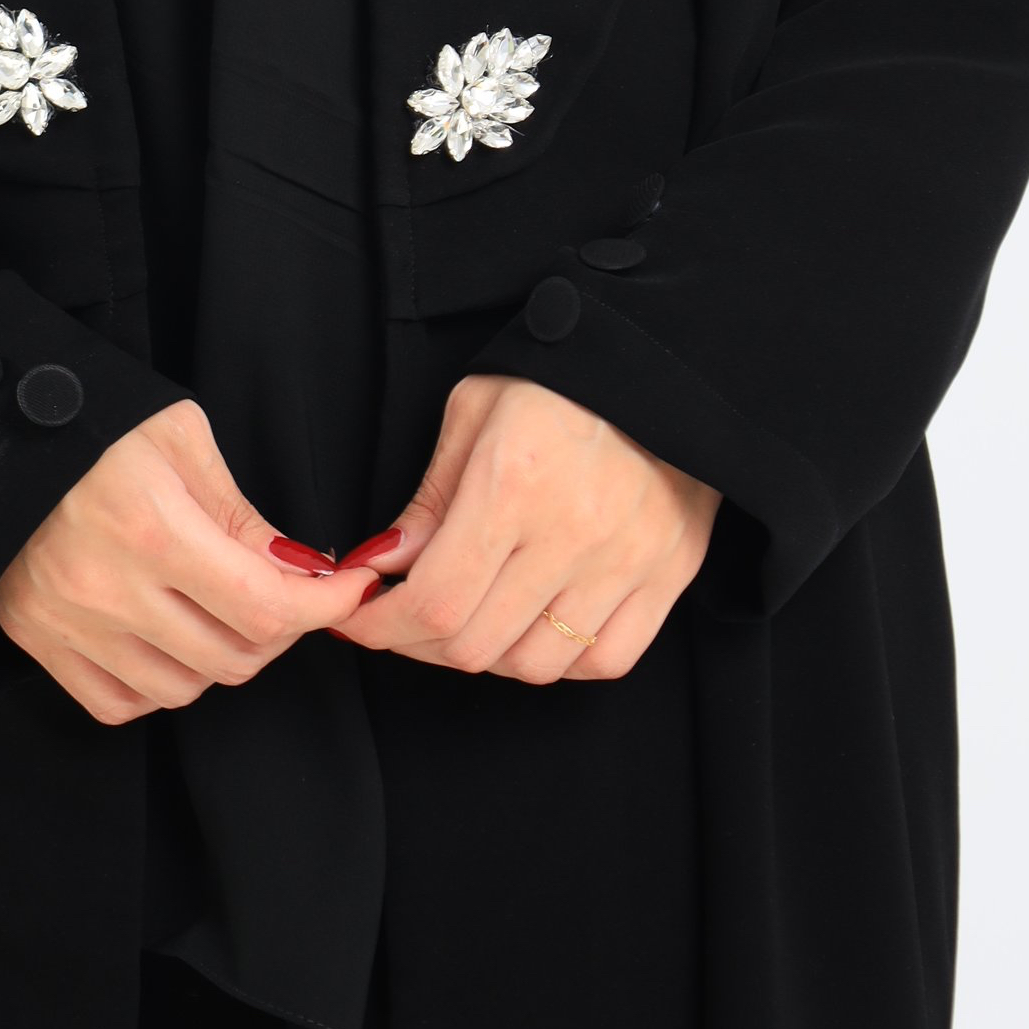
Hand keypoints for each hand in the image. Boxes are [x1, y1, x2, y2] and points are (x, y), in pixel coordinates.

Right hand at [0, 400, 376, 724]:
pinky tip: (166, 640)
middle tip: (285, 592)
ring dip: (221, 657)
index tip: (347, 589)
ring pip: (184, 689)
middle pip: (233, 656)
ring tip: (221, 610)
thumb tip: (299, 570)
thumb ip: (240, 513)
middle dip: (280, 628)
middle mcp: (110, 590)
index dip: (324, 606)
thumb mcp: (178, 437)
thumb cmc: (94, 423)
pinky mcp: (39, 641)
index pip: (266, 605)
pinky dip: (158, 683)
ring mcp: (69, 624)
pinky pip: (120, 703)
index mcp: (152, 528)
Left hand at [342, 374, 718, 682]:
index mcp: (511, 484)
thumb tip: (385, 567)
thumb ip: (429, 500)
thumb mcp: (474, 412)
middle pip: (477, 645)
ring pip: (536, 665)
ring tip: (474, 615)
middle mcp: (571, 534)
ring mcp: (626, 562)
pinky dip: (562, 660)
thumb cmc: (555, 381)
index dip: (381, 625)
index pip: (434, 600)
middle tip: (402, 617)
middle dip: (418, 642)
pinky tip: (539, 625)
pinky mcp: (668, 576)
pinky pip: (605, 660)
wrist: (657, 363)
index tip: (359, 617)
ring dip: (489, 654)